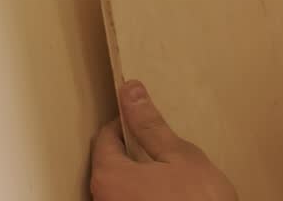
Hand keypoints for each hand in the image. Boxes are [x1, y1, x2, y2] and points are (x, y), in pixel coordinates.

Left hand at [90, 80, 237, 200]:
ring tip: (168, 172)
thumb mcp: (179, 155)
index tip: (144, 118)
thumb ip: (150, 124)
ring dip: (137, 173)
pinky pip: (126, 199)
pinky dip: (141, 191)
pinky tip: (166, 192)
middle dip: (131, 149)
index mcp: (110, 176)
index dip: (126, 122)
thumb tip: (131, 93)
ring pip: (118, 184)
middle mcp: (102, 199)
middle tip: (161, 147)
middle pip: (108, 162)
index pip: (105, 137)